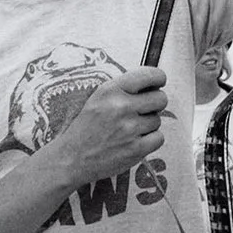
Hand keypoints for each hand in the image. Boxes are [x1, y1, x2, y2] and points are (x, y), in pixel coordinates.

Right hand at [37, 66, 168, 185]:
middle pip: (160, 98)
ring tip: (129, 130)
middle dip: (155, 104)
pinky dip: (150, 140)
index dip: (159, 78)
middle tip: (143, 110)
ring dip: (148, 125)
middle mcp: (121, 106)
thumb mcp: (99, 99)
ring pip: (158, 120)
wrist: (72, 158)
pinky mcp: (135, 149)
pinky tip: (135, 141)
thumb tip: (155, 84)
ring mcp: (129, 129)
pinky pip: (159, 138)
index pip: (149, 75)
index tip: (159, 82)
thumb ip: (124, 89)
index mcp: (111, 90)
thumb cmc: (87, 127)